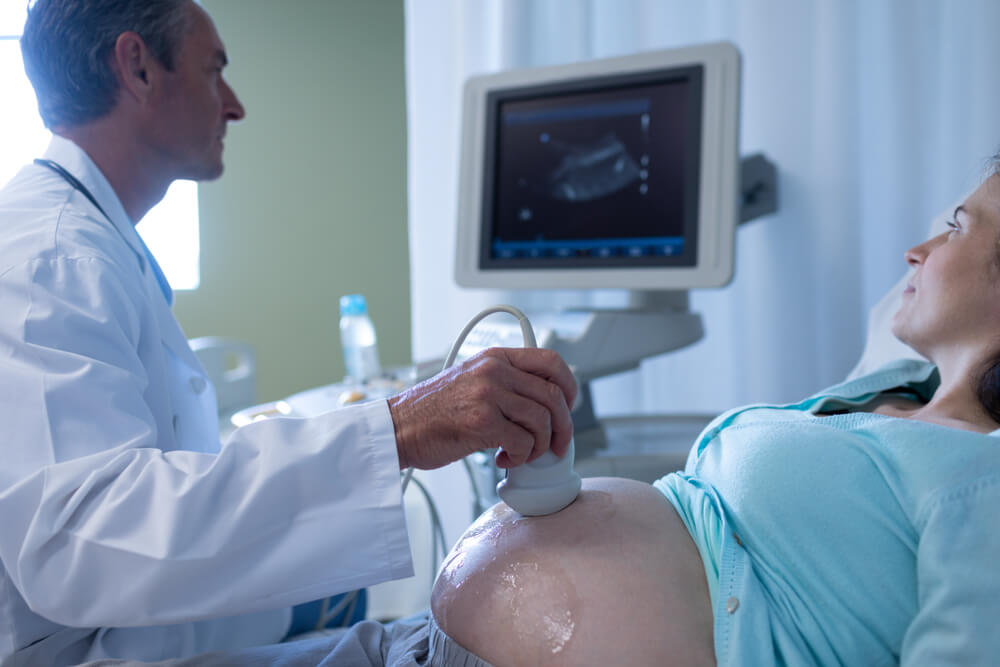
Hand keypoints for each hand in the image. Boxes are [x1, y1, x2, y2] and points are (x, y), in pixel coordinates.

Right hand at [387, 348, 576, 470]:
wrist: (399, 427)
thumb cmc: (431, 411)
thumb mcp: (471, 380)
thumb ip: (505, 384)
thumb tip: (544, 406)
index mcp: (495, 358)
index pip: (551, 361)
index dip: (569, 386)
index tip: (569, 405)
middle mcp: (494, 371)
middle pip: (553, 396)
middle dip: (562, 426)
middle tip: (555, 445)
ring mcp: (488, 394)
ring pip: (542, 421)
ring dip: (538, 446)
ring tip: (521, 453)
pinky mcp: (482, 421)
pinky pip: (523, 442)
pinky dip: (521, 457)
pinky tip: (504, 459)